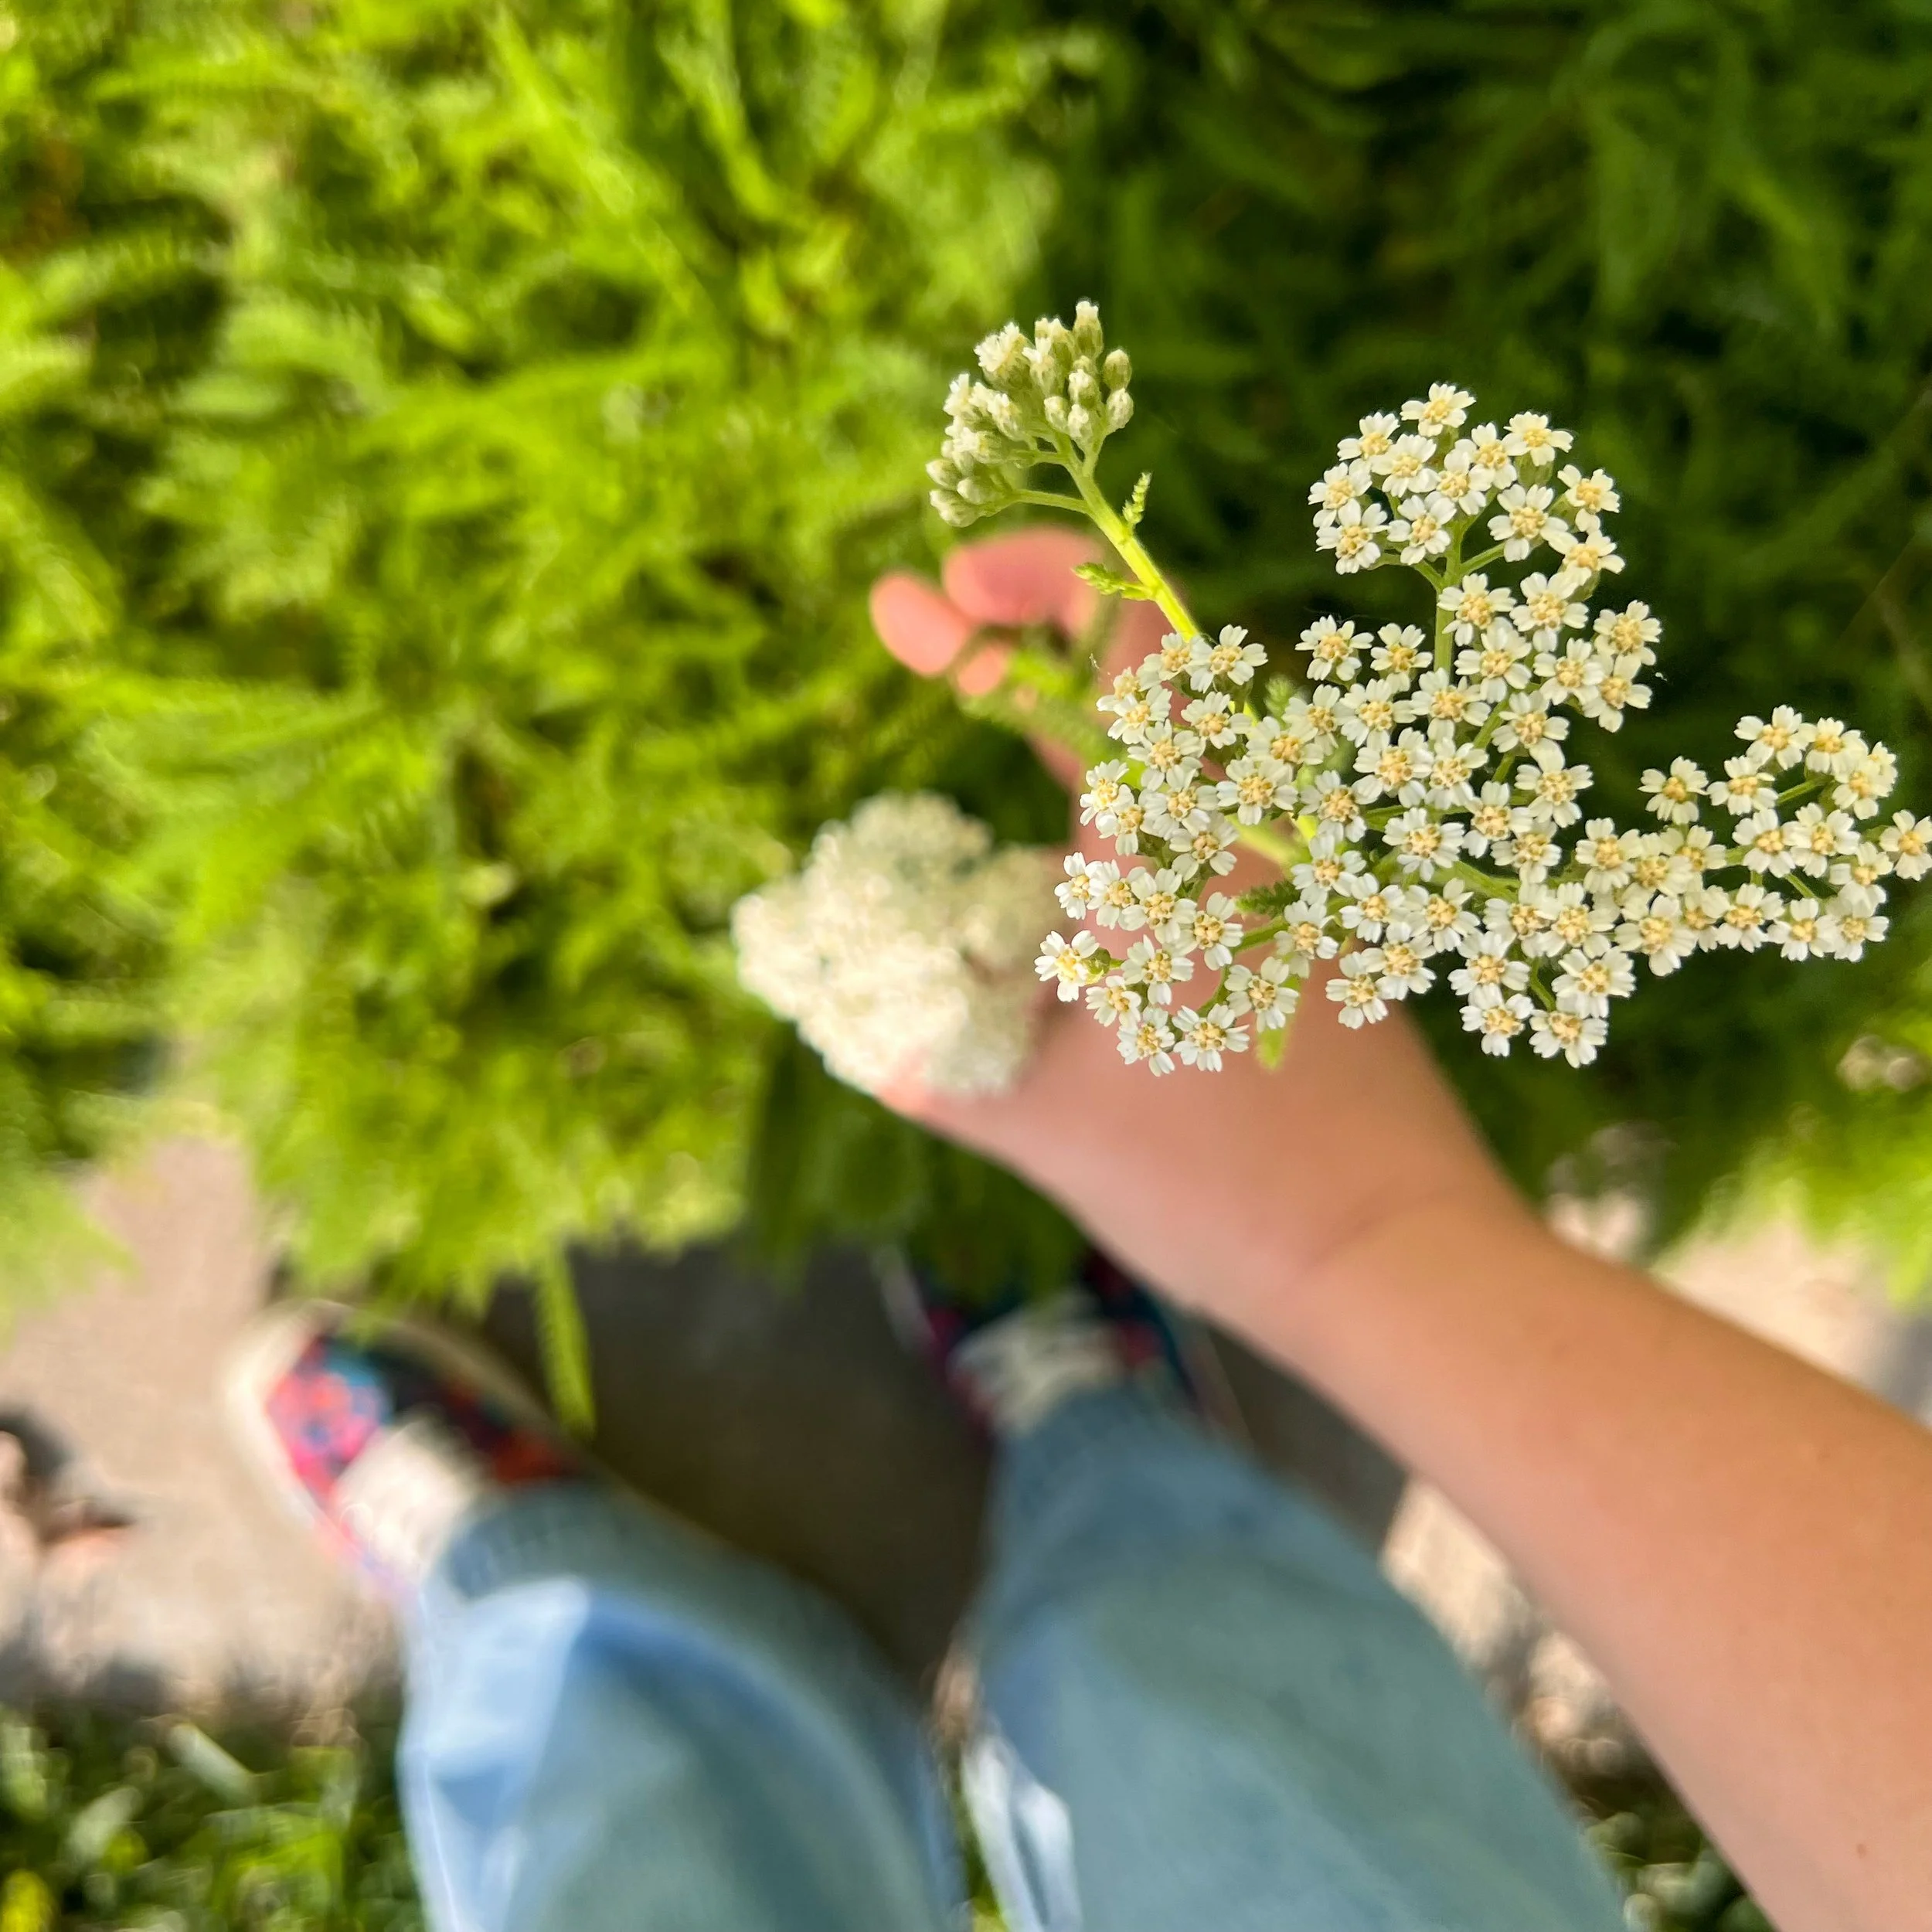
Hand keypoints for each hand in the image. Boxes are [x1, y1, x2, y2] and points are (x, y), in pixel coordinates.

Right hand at [869, 530, 1528, 1342]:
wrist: (1393, 1259)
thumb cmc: (1221, 1189)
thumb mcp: (1047, 1127)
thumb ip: (936, 1065)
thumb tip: (854, 1025)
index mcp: (1175, 849)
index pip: (1125, 642)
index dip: (1029, 580)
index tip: (927, 588)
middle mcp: (1241, 836)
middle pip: (1149, 667)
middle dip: (1031, 625)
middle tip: (930, 622)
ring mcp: (1282, 878)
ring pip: (1176, 743)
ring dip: (1074, 706)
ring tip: (979, 691)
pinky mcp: (1299, 927)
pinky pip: (1197, 819)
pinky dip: (1118, 797)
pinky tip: (1059, 849)